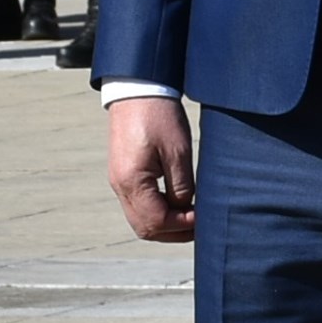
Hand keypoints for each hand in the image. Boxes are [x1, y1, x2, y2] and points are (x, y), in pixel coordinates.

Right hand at [110, 95, 194, 243]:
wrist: (137, 89)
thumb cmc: (159, 116)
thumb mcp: (178, 152)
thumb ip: (181, 186)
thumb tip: (185, 209)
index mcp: (132, 181)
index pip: (156, 221)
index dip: (182, 225)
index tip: (203, 218)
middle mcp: (120, 186)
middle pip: (144, 228)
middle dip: (173, 232)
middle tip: (199, 226)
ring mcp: (118, 181)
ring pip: (140, 219)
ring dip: (165, 224)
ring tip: (191, 218)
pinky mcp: (122, 174)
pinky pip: (138, 205)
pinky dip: (157, 211)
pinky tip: (177, 204)